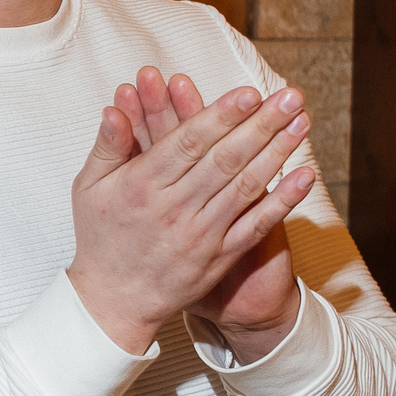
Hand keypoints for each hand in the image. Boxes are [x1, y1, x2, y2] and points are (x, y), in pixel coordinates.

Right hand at [66, 66, 314, 354]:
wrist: (114, 303)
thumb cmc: (101, 238)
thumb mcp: (90, 188)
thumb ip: (107, 146)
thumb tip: (115, 108)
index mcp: (142, 186)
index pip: (188, 142)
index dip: (221, 115)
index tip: (249, 92)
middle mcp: (175, 208)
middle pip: (226, 159)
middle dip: (262, 124)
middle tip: (290, 97)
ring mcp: (201, 234)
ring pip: (246, 186)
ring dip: (279, 151)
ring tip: (302, 121)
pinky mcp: (219, 256)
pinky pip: (256, 225)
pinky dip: (283, 200)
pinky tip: (305, 175)